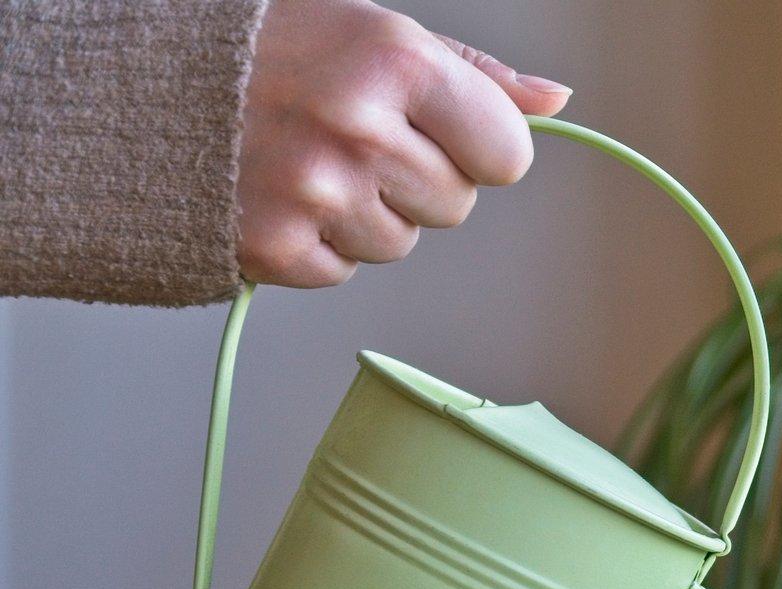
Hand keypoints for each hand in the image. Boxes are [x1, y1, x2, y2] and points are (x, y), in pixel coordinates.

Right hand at [237, 0, 570, 287]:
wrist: (135, 87)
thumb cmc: (267, 50)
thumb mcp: (372, 34)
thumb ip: (471, 75)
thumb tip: (555, 102)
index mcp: (393, 60)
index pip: (507, 152)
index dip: (479, 147)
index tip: (439, 128)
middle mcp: (358, 125)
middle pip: (458, 205)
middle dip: (419, 180)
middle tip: (352, 138)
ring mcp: (316, 191)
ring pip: (403, 242)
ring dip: (367, 213)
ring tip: (307, 160)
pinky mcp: (278, 246)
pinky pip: (345, 270)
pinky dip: (318, 242)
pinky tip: (276, 192)